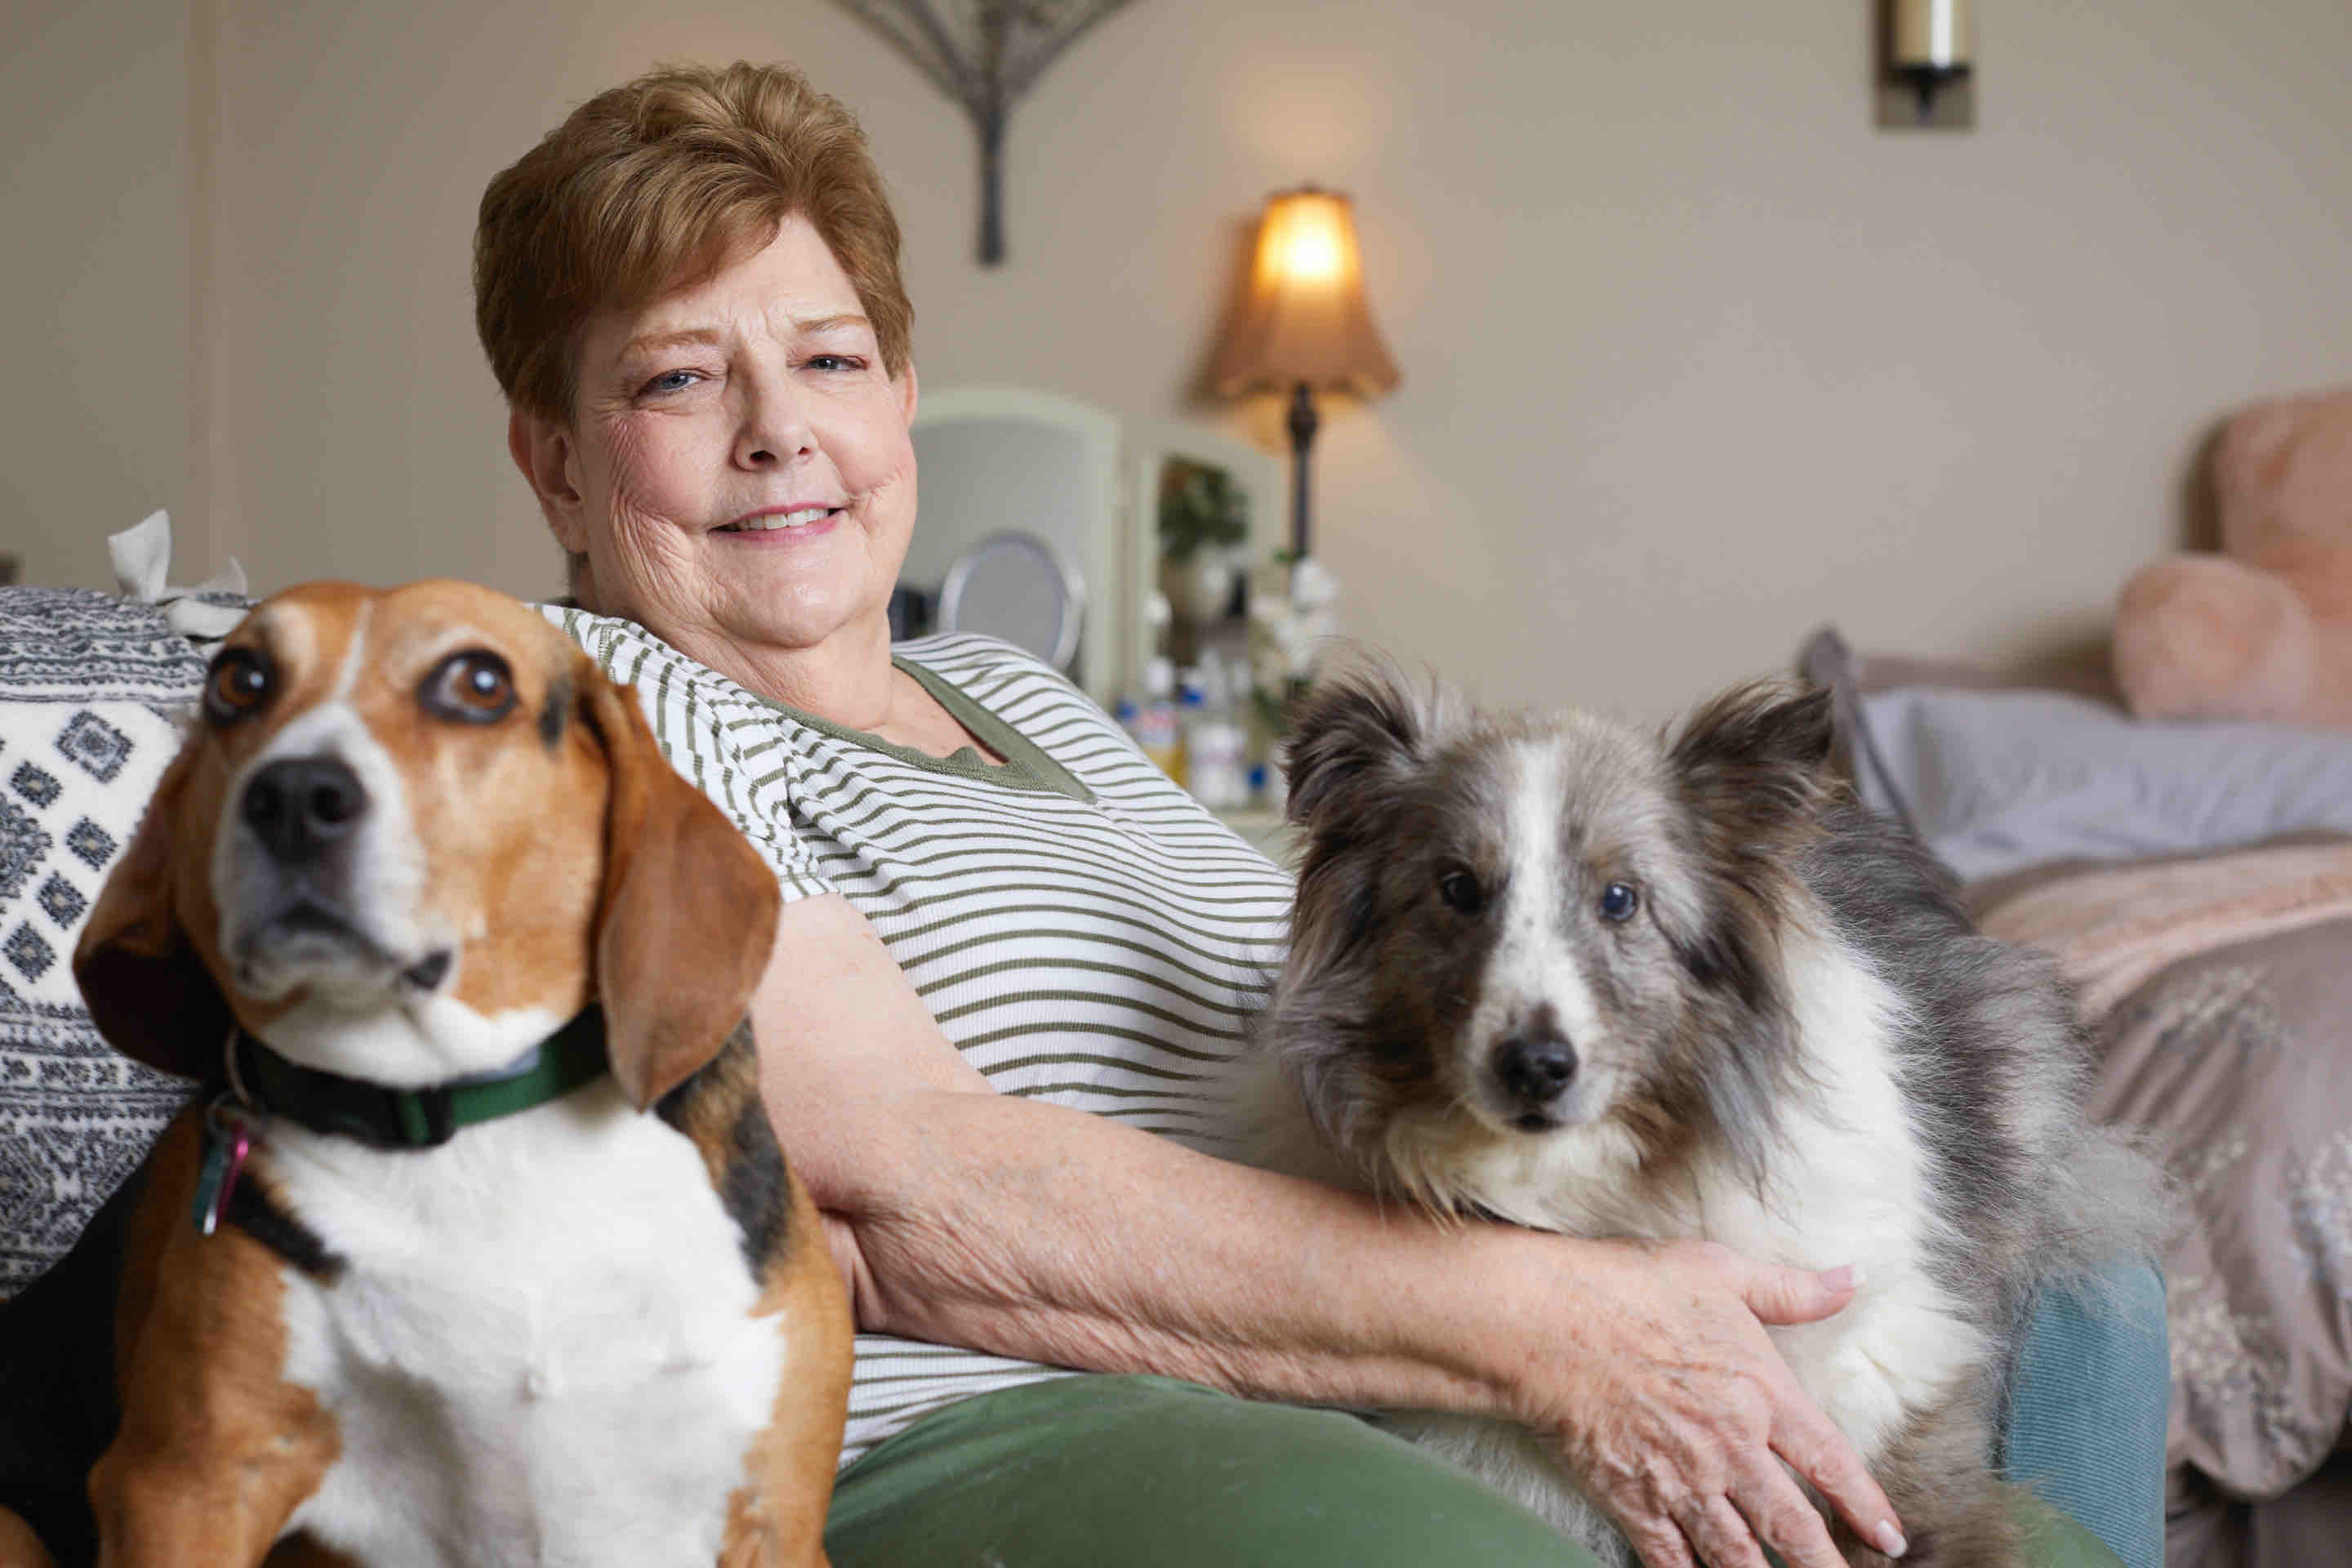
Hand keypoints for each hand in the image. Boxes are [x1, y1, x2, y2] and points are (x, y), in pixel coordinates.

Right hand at [1527, 1239, 1907, 1567]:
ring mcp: (1683, 1481)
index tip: (1888, 1536)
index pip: (1829, 1461)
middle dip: (1825, 1566)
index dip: (1865, 1504)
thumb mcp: (1718, 1271)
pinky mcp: (1634, 1499)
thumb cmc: (1629, 1289)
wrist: (1547, 1324)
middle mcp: (1732, 1449)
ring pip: (1738, 1555)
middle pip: (1793, 1527)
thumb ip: (1789, 1288)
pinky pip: (1672, 1559)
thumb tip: (1849, 1278)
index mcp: (1762, 1393)